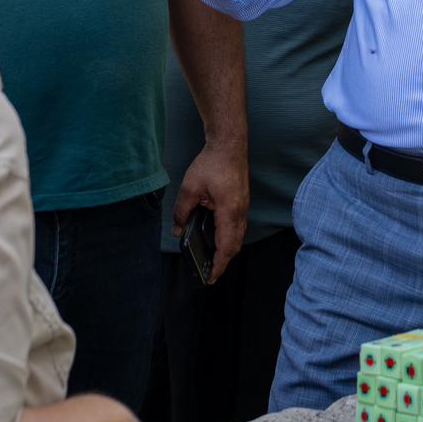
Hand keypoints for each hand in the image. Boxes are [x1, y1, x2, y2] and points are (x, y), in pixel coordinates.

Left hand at [171, 142, 247, 282]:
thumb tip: (179, 230)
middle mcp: (240, 211)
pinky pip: (238, 226)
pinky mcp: (241, 201)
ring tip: (214, 260)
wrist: (229, 144)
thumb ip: (182, 212)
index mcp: (229, 211)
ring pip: (238, 236)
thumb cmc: (213, 163)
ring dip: (228, 250)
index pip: (226, 246)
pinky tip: (219, 238)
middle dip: (224, 262)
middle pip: (235, 245)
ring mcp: (243, 206)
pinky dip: (230, 238)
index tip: (211, 277)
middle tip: (210, 274)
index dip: (219, 264)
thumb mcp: (189, 188)